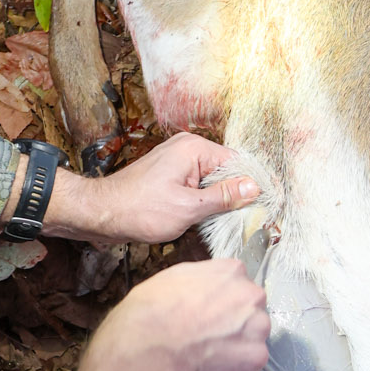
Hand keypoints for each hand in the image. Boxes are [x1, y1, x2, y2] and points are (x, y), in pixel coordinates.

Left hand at [40, 134, 260, 244]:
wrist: (101, 214)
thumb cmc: (138, 210)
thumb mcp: (188, 208)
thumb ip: (223, 197)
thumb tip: (253, 188)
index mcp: (194, 149)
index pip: (237, 162)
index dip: (253, 183)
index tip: (269, 203)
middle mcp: (186, 149)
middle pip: (226, 171)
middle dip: (237, 193)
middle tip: (252, 218)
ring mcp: (177, 161)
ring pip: (212, 180)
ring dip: (220, 200)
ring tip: (231, 221)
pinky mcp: (170, 176)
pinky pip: (197, 186)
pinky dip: (205, 201)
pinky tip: (208, 218)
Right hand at [95, 258, 269, 370]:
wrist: (150, 346)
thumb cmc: (152, 313)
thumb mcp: (173, 278)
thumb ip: (200, 281)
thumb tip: (202, 292)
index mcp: (231, 271)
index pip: (237, 284)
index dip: (222, 302)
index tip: (211, 313)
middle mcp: (251, 294)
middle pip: (250, 309)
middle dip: (234, 322)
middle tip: (210, 336)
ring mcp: (258, 326)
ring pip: (253, 336)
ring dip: (237, 345)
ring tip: (209, 353)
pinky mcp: (257, 356)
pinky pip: (250, 362)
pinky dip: (235, 368)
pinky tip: (212, 367)